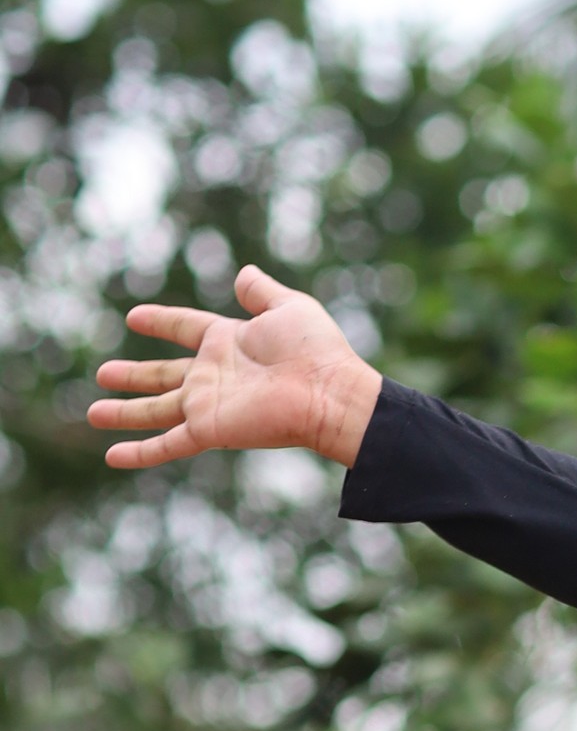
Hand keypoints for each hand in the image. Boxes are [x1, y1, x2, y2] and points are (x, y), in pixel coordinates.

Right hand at [88, 264, 380, 471]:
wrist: (329, 393)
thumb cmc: (316, 350)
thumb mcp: (288, 307)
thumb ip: (261, 291)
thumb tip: (244, 274)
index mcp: (229, 342)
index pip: (186, 328)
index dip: (162, 321)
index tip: (135, 317)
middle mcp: (214, 375)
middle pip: (163, 375)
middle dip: (134, 376)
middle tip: (103, 373)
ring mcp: (209, 404)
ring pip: (156, 411)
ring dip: (125, 413)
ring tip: (93, 412)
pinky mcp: (209, 429)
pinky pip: (167, 444)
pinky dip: (140, 452)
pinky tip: (112, 456)